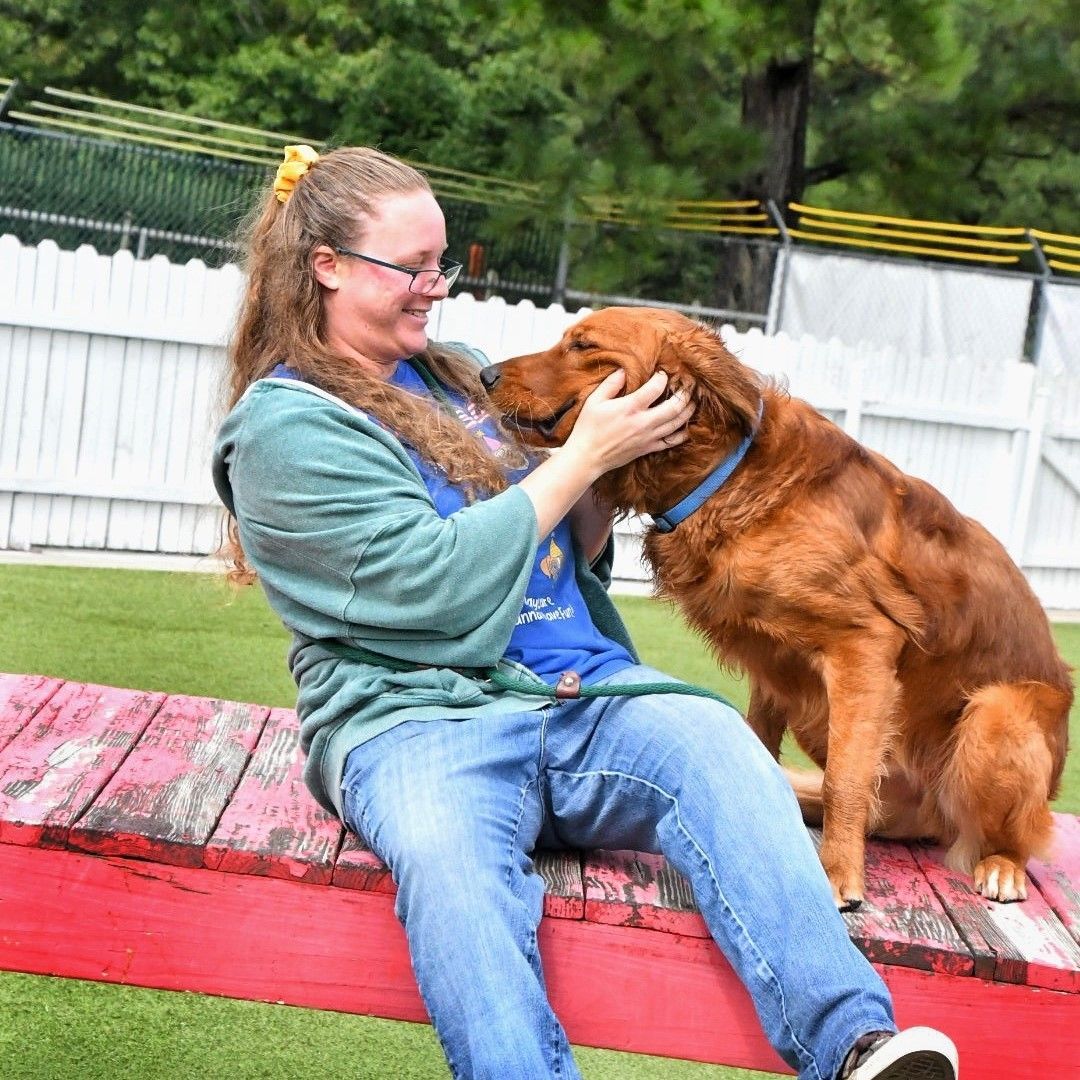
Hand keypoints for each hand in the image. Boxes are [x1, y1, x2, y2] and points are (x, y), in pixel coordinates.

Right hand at [563, 369, 694, 478]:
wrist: (587, 457)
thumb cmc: (588, 428)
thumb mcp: (594, 401)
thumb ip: (611, 384)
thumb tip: (624, 371)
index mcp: (630, 408)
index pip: (656, 388)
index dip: (662, 378)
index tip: (662, 374)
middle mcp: (643, 422)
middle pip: (674, 407)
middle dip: (684, 394)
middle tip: (688, 386)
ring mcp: (648, 437)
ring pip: (677, 424)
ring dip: (688, 411)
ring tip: (692, 402)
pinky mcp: (648, 448)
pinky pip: (671, 442)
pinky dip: (682, 433)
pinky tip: (686, 426)